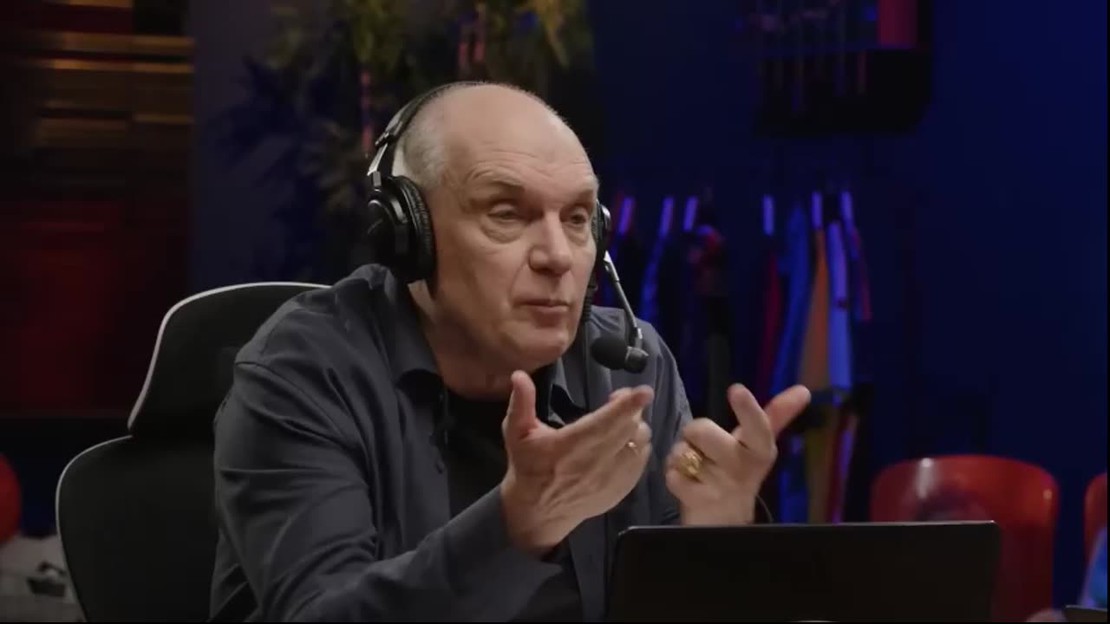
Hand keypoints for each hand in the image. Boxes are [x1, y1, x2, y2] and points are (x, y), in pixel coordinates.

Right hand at [499, 371, 653, 555]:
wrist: (538, 513)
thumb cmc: (527, 467)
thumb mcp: (515, 433)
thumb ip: (521, 402)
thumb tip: (519, 375)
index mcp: (569, 445)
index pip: (606, 421)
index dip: (627, 405)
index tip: (643, 392)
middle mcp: (594, 462)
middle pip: (628, 429)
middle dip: (632, 409)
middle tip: (621, 399)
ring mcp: (610, 479)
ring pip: (639, 445)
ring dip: (637, 427)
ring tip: (623, 421)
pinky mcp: (620, 490)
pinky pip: (641, 463)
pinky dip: (639, 447)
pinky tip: (627, 441)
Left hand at [665, 384, 810, 525]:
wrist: (728, 523)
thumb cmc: (739, 473)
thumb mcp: (757, 445)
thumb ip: (777, 415)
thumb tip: (804, 389)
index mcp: (760, 450)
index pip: (758, 426)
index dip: (747, 409)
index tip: (736, 389)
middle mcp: (744, 468)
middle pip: (702, 429)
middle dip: (694, 433)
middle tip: (703, 447)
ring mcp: (722, 487)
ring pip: (683, 451)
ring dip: (680, 456)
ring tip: (694, 468)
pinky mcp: (701, 503)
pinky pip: (673, 474)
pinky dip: (673, 476)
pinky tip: (686, 485)